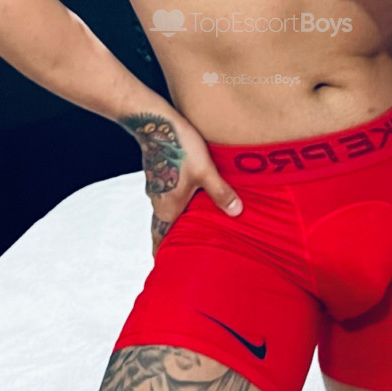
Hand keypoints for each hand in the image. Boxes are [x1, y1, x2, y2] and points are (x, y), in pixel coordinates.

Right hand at [121, 105, 242, 258]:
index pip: (161, 241)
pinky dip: (180, 202)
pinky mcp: (161, 174)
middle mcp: (159, 201)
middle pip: (165, 228)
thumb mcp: (205, 172)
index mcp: (168, 208)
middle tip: (191, 250)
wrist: (154, 122)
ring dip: (180, 219)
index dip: (164, 256)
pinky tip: (195, 197)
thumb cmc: (178, 148)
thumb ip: (221, 193)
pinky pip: (170, 195)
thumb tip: (237, 213)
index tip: (170, 269)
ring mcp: (158, 187)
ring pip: (168, 210)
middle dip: (176, 240)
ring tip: (198, 225)